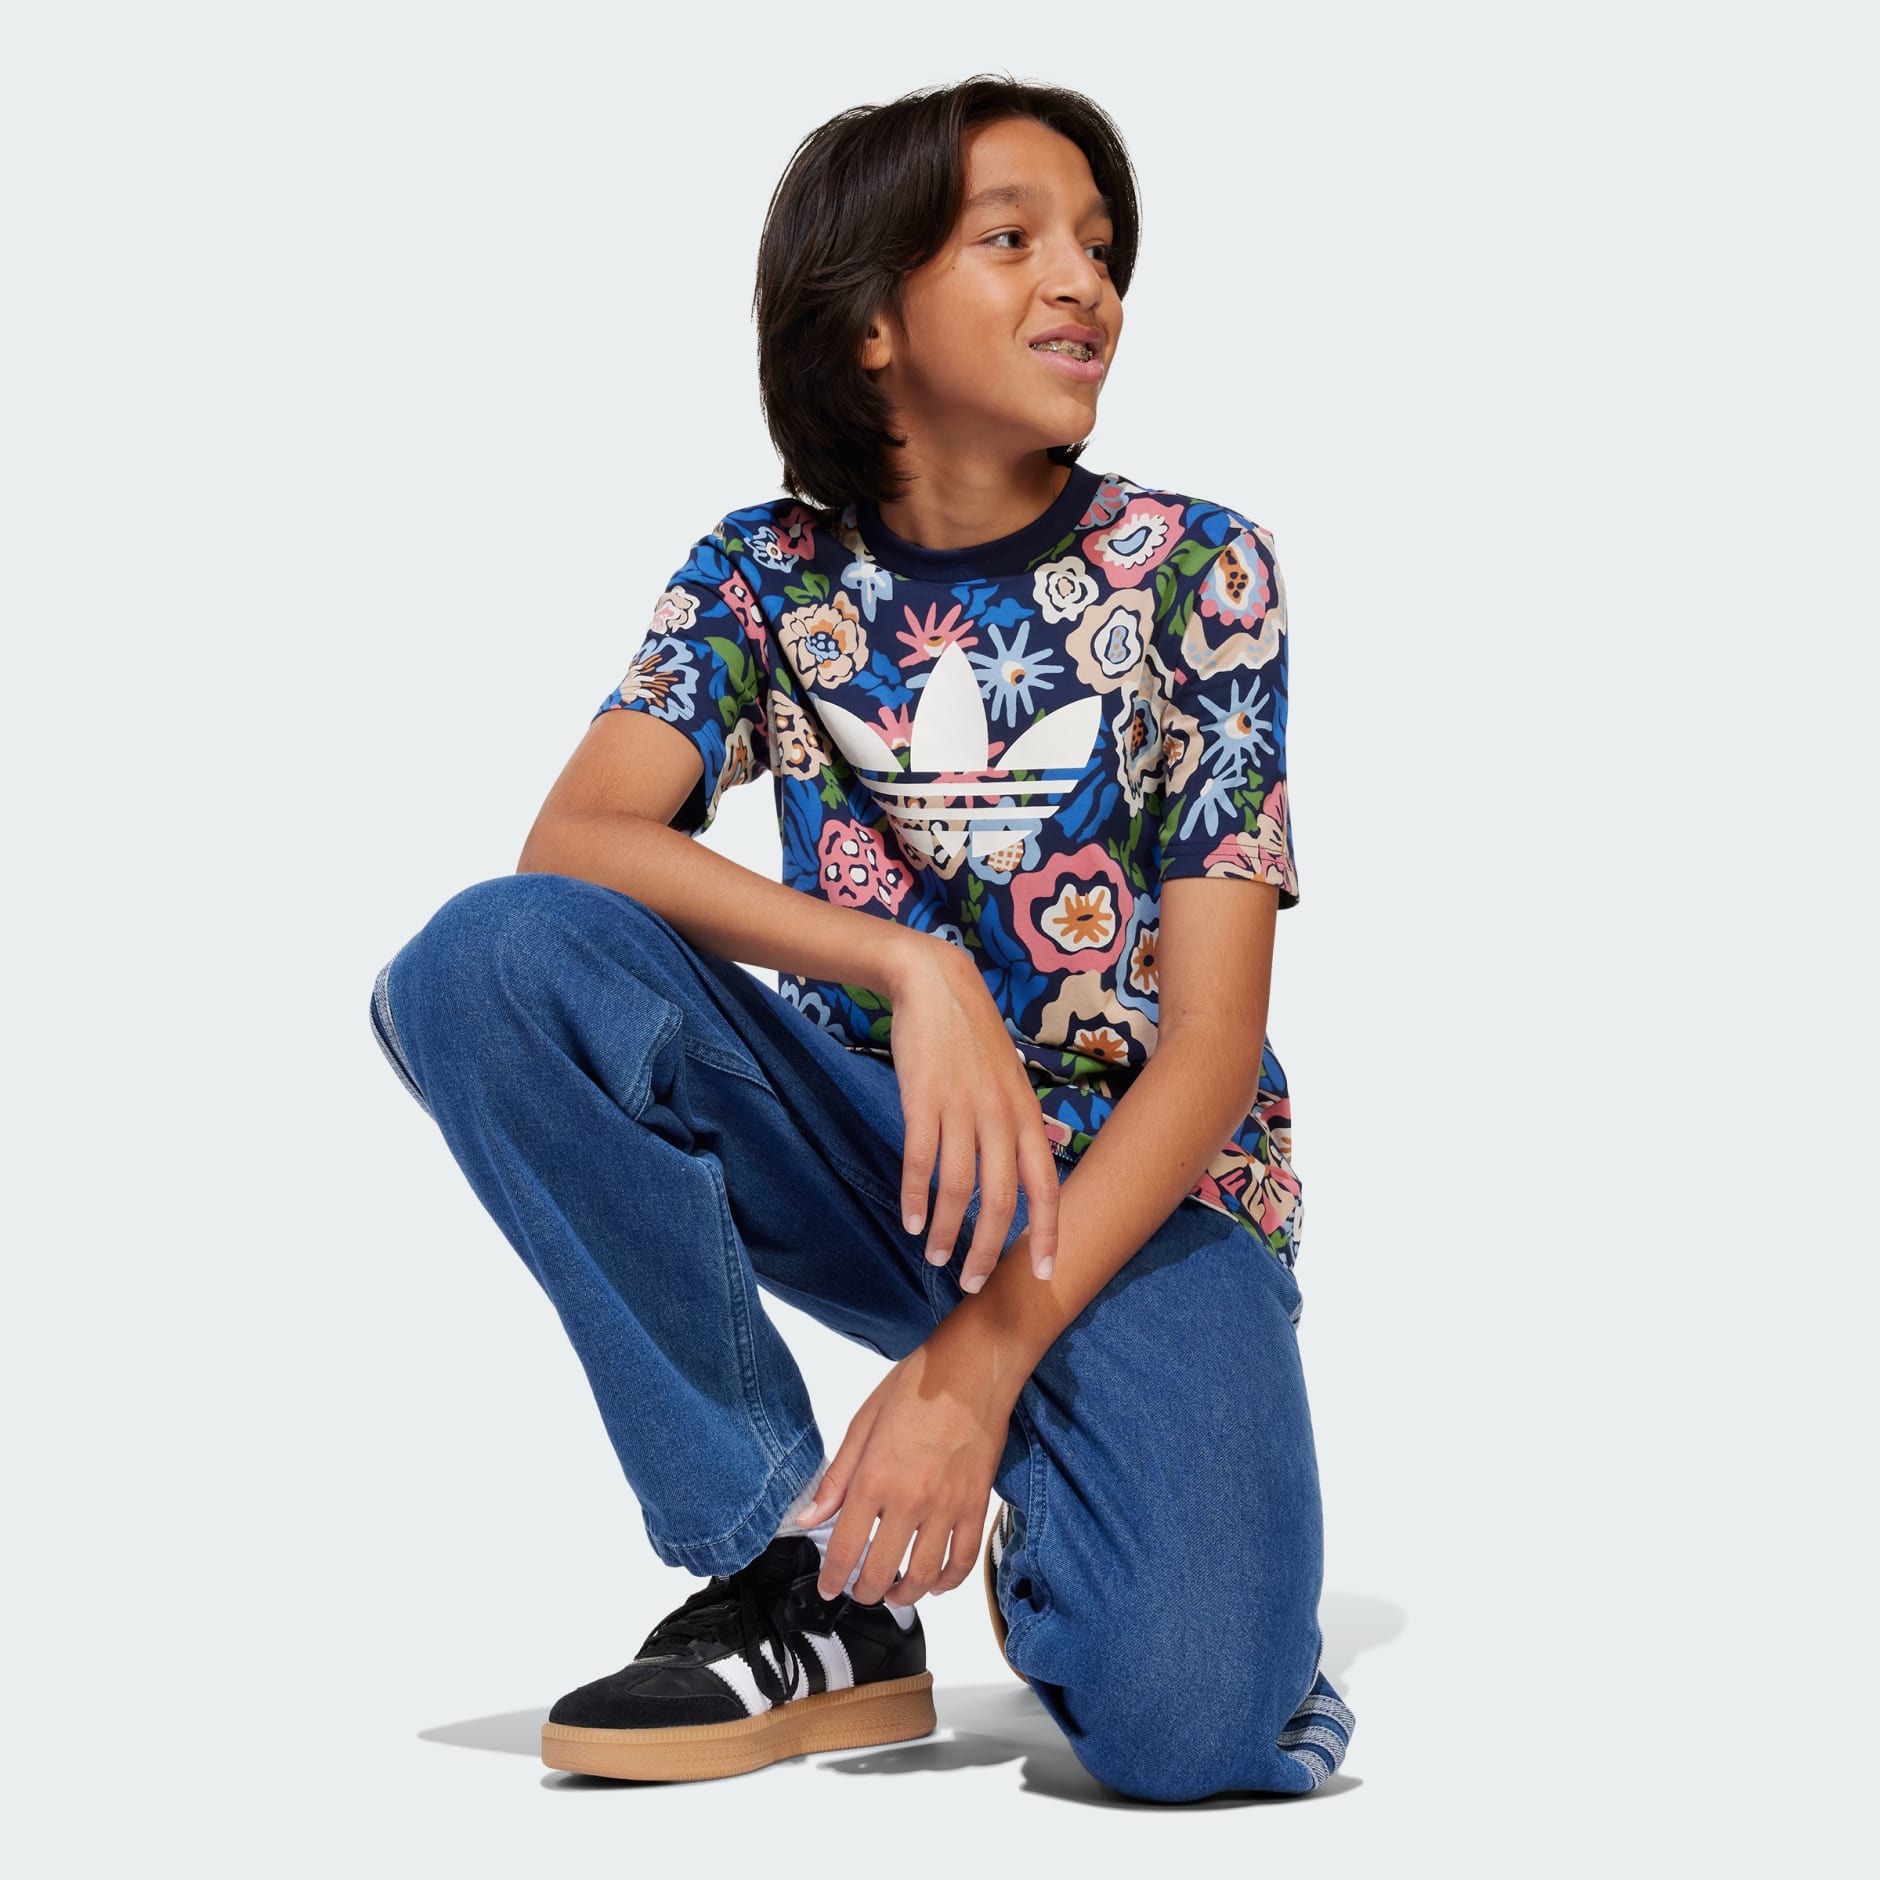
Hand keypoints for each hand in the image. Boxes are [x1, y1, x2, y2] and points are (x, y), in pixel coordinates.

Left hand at [796, 1333, 1011, 1607]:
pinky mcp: (977, 1505)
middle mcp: (909, 1500)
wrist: (973, 1367)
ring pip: (925, 1575)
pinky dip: (950, 1581)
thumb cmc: (916, 1384)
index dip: (832, 1577)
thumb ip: (837, 1477)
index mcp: (874, 1478)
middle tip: (860, 1593)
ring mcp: (947, 1506)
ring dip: (907, 1595)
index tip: (828, 1588)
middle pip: (882, 1570)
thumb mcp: (863, 1422)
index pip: (845, 1547)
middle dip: (865, 1592)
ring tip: (896, 1595)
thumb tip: (809, 1518)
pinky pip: (964, 1559)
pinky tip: (937, 1582)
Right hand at [883, 936, 1060, 1290]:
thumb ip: (1017, 1126)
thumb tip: (1022, 1176)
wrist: (937, 983)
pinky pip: (920, 1161)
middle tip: (972, 1283)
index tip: (1046, 1275)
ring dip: (944, 1231)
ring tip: (934, 1257)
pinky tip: (909, 1221)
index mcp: (1026, 1115)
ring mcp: (961, 1108)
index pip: (1047, 1186)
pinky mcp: (923, 1100)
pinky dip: (914, 1197)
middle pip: (1000, 1200)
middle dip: (987, 1250)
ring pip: (957, 1188)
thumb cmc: (973, 1038)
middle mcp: (1000, 1116)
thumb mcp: (1009, 1081)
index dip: (1049, 1234)